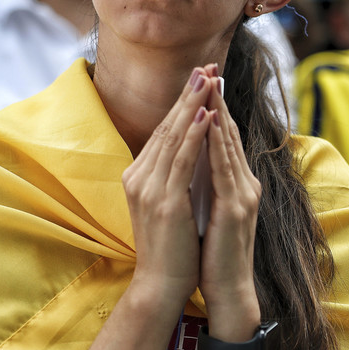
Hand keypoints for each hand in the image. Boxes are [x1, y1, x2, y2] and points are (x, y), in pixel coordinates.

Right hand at [121, 66, 218, 307]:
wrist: (162, 284)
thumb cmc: (173, 244)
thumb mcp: (172, 201)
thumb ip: (174, 174)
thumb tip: (190, 146)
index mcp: (140, 175)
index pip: (165, 130)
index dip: (184, 102)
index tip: (202, 77)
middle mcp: (139, 176)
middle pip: (167, 126)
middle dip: (189, 94)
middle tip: (206, 65)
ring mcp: (149, 188)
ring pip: (173, 137)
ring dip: (193, 105)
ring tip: (208, 79)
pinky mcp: (164, 201)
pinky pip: (181, 161)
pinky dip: (194, 136)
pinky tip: (207, 116)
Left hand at [196, 65, 262, 315]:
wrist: (228, 289)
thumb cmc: (214, 254)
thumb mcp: (210, 211)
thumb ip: (208, 184)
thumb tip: (193, 158)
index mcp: (238, 184)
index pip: (224, 139)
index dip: (215, 108)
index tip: (204, 81)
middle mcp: (246, 183)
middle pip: (229, 133)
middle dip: (217, 100)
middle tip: (208, 68)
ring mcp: (243, 194)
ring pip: (228, 144)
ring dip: (217, 112)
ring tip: (208, 84)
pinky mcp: (236, 207)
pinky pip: (223, 167)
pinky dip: (214, 141)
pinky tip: (207, 122)